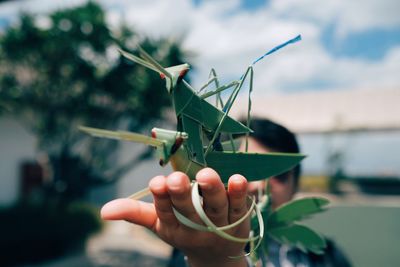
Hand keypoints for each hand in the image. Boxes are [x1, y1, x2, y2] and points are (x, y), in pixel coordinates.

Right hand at [101, 168, 249, 266]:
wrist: (216, 255)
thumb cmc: (184, 230)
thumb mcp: (159, 222)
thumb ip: (134, 213)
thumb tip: (103, 211)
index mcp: (173, 226)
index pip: (165, 212)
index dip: (161, 199)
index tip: (157, 183)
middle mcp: (196, 226)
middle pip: (189, 210)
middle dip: (182, 195)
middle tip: (176, 180)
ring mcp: (220, 223)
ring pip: (216, 206)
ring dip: (213, 191)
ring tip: (206, 175)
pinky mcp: (239, 218)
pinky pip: (241, 206)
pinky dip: (240, 194)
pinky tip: (239, 179)